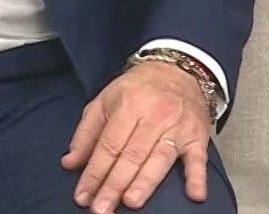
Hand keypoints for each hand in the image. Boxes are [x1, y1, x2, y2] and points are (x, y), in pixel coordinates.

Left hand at [63, 61, 212, 212]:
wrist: (179, 69)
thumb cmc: (138, 89)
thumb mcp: (105, 100)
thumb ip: (86, 132)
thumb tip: (70, 163)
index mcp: (129, 104)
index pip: (109, 144)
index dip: (95, 172)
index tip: (83, 196)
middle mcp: (155, 115)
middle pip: (132, 155)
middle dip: (114, 184)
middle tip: (101, 209)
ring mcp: (178, 127)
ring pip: (160, 159)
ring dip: (145, 183)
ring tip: (130, 202)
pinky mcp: (198, 136)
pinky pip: (198, 159)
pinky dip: (197, 177)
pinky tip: (195, 195)